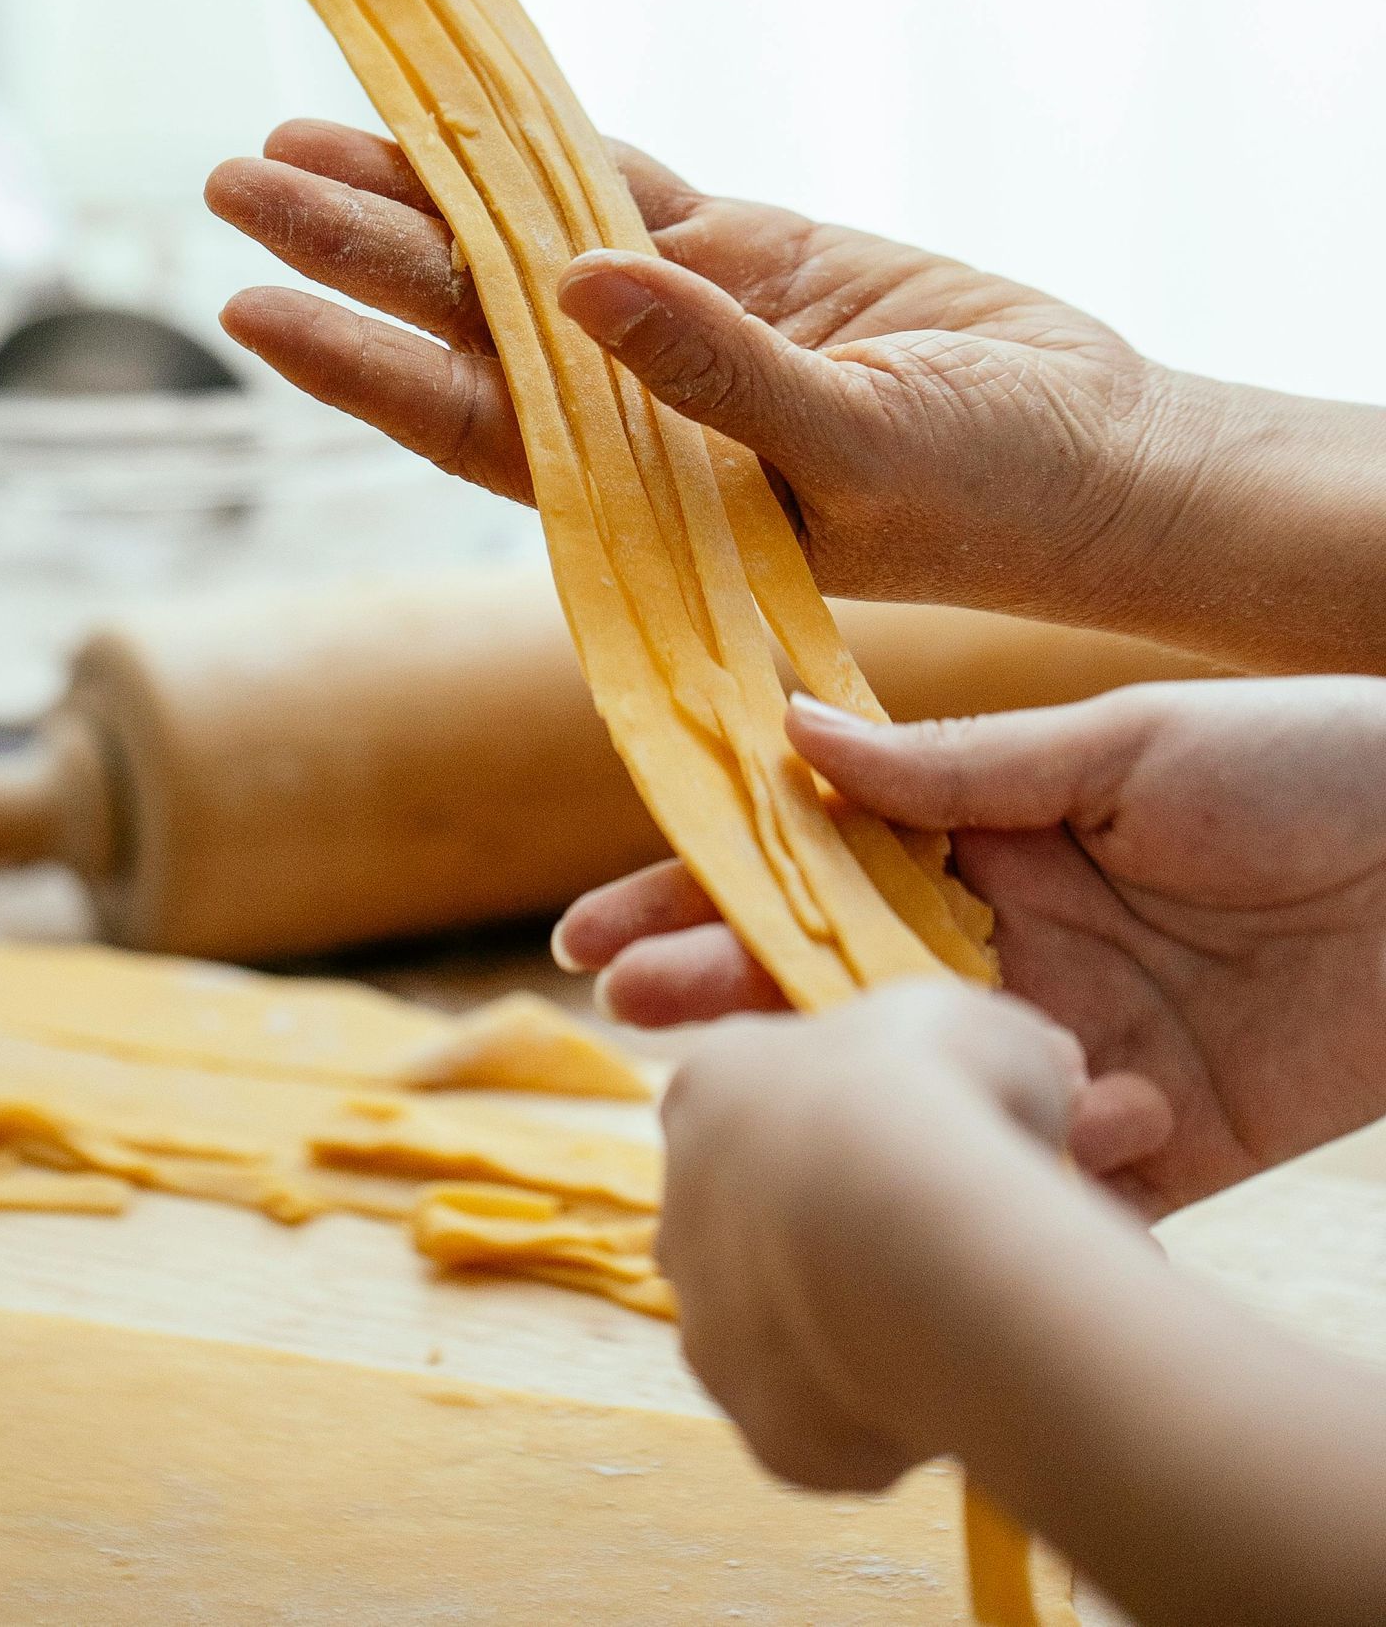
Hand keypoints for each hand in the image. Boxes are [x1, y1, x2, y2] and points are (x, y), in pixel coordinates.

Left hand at [206, 117, 1204, 630]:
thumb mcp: (858, 443)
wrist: (1099, 453)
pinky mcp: (746, 259)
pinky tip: (461, 112)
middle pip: (464, 315)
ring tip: (301, 135)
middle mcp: (634, 408)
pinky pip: (623, 190)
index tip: (249, 308)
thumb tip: (573, 286)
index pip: (464, 416)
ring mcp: (682, 325)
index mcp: (640, 485)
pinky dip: (547, 151)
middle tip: (232, 181)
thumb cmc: (994, 491)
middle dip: (351, 249)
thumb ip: (714, 374)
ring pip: (522, 241)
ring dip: (423, 189)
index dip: (354, 362)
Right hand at [563, 673, 1385, 1216]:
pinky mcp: (1161, 1135)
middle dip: (725, 989)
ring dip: (833, 1088)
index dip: (706, 886)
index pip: (819, 860)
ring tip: (739, 1084)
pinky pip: (1053, 1169)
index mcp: (994, 831)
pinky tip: (975, 1144)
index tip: (600, 921)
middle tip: (626, 1005)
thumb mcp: (1123, 743)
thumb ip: (961, 768)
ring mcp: (1076, 1040)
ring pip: (919, 1082)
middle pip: (838, 978)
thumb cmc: (1307, 760)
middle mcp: (1013, 940)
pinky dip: (1012, 1165)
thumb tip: (787, 738)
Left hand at [658, 981, 1084, 1487]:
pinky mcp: (767, 1425)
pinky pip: (830, 1426)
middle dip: (828, 1235)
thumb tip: (1046, 1074)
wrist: (914, 1229)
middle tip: (927, 1239)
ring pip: (783, 1334)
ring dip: (848, 1327)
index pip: (749, 1107)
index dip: (836, 1128)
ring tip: (945, 1318)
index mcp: (714, 1088)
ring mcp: (714, 1324)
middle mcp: (684, 1207)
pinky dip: (883, 1414)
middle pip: (753, 1226)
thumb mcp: (984, 1033)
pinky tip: (943, 1382)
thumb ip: (993, 1059)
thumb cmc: (936, 1094)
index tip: (909, 1143)